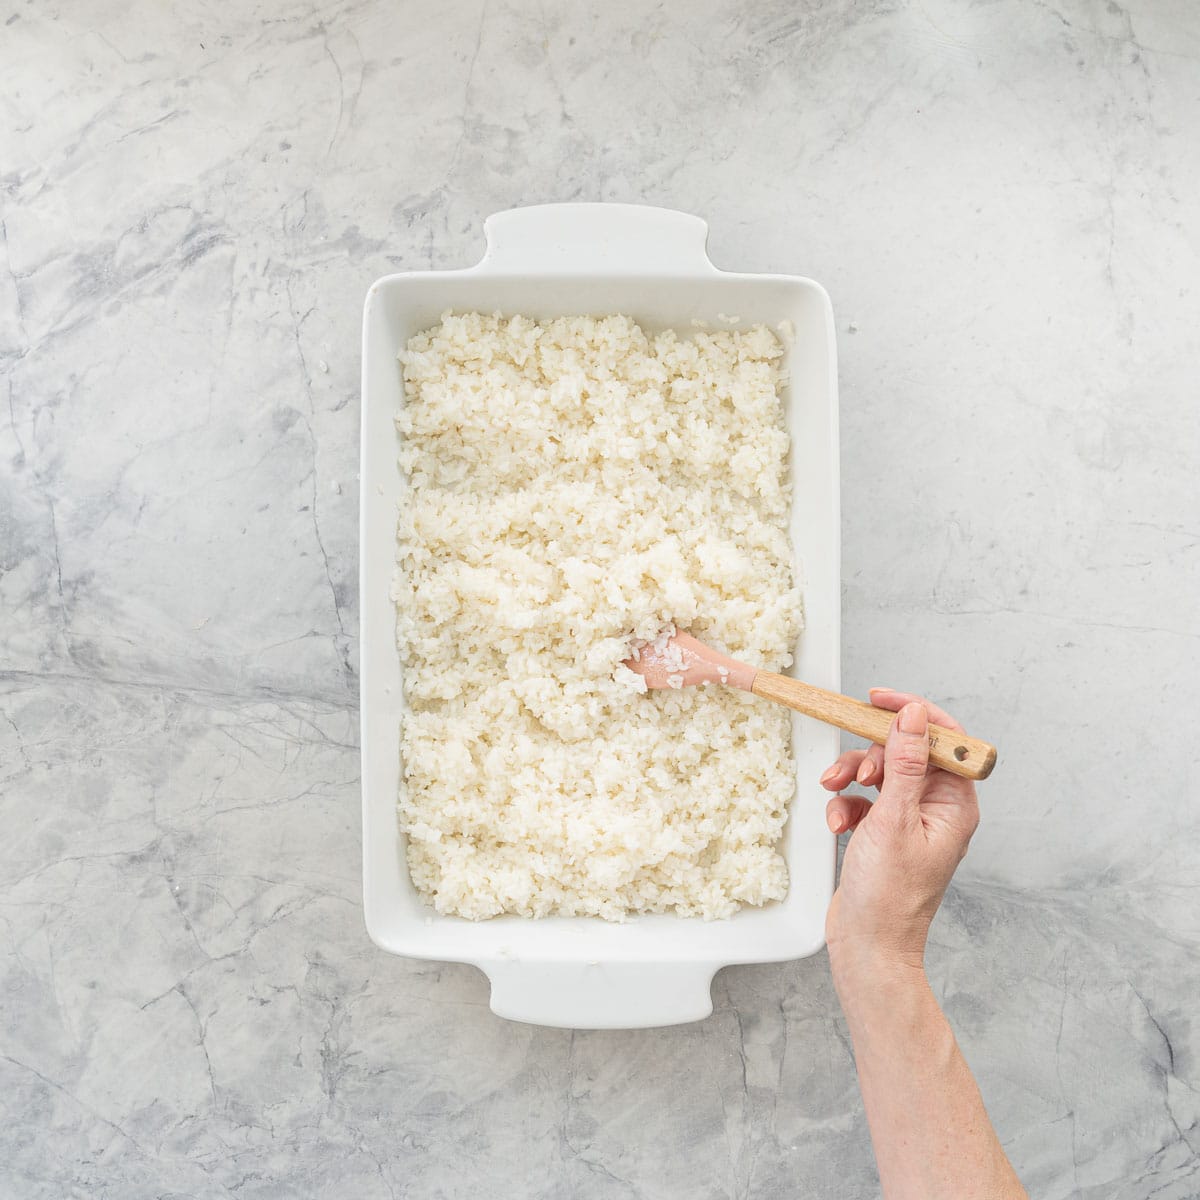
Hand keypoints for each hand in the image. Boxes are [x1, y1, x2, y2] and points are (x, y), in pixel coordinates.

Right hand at [821, 689, 979, 975]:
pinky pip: (864, 797)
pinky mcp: (884, 831)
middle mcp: (937, 808)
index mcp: (955, 804)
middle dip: (871, 754)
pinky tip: (837, 822)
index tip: (879, 700)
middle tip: (854, 770)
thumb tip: (914, 716)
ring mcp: (910, 820)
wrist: (868, 945)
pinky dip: (846, 803)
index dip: (913, 714)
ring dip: (851, 776)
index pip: (943, 739)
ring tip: (834, 791)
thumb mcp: (893, 819)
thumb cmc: (889, 895)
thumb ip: (904, 762)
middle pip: (905, 751)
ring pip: (880, 772)